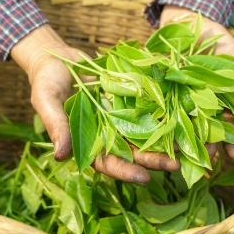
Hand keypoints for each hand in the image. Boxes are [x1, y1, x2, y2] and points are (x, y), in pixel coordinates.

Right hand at [11, 25, 178, 183]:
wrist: (58, 55)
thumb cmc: (47, 80)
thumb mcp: (46, 99)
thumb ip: (56, 124)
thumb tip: (60, 156)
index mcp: (87, 142)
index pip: (108, 163)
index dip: (125, 172)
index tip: (144, 178)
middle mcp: (108, 133)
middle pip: (134, 151)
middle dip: (154, 160)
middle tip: (176, 165)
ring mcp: (122, 115)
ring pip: (147, 133)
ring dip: (166, 140)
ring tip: (187, 146)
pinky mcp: (132, 97)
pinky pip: (152, 107)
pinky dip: (168, 112)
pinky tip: (187, 116)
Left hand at [160, 4, 233, 159]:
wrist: (187, 19)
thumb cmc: (217, 39)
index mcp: (220, 102)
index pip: (228, 127)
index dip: (233, 142)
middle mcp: (199, 105)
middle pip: (204, 132)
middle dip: (207, 148)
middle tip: (207, 163)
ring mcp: (178, 100)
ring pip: (182, 127)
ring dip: (183, 145)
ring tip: (185, 159)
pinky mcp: (158, 93)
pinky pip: (159, 111)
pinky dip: (160, 125)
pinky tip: (161, 140)